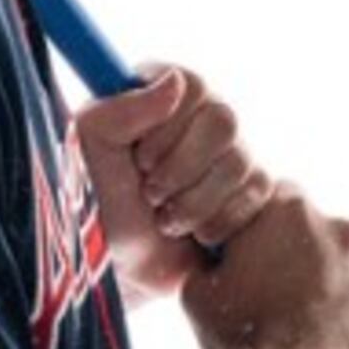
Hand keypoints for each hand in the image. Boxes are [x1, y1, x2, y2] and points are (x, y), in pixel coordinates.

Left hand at [70, 64, 274, 297]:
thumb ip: (122, 107)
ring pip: (240, 160)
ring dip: (195, 200)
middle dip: (181, 168)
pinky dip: (219, 219)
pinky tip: (194, 231)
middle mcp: (197, 117)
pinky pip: (258, 190)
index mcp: (157, 96)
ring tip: (165, 217)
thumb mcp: (90, 148)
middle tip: (150, 191)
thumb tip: (175, 81)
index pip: (191, 85)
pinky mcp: (248, 188)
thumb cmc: (94, 204)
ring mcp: (227, 152)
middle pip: (223, 120)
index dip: (169, 126)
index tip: (139, 156)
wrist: (122, 267)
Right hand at [178, 185, 348, 348]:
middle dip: (300, 260)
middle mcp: (343, 233)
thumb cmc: (244, 341)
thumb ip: (206, 267)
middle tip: (275, 301)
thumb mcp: (198, 296)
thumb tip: (207, 266)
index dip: (261, 230)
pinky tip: (338, 346)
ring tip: (308, 332)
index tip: (251, 256)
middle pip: (319, 237)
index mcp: (292, 215)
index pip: (278, 200)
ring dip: (335, 292)